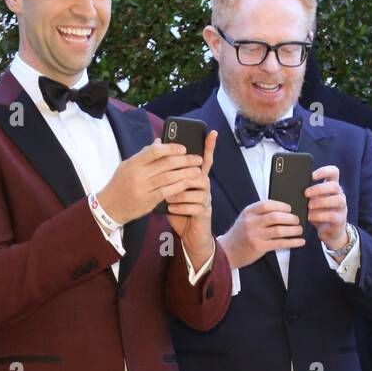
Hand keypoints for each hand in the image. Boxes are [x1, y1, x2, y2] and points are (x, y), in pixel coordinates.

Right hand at [95, 139, 205, 225]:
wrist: (109, 207)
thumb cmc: (120, 184)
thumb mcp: (127, 165)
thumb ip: (144, 154)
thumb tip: (159, 141)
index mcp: (134, 163)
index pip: (154, 151)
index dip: (171, 148)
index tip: (183, 148)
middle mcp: (139, 175)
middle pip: (166, 164)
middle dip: (184, 161)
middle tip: (197, 159)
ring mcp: (144, 189)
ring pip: (169, 178)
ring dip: (185, 174)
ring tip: (197, 171)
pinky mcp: (148, 202)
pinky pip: (167, 192)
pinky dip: (179, 187)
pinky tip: (188, 184)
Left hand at [165, 128, 217, 264]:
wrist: (190, 237)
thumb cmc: (180, 212)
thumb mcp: (171, 191)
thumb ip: (168, 175)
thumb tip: (159, 149)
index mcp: (197, 180)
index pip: (205, 160)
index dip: (209, 147)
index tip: (212, 133)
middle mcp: (204, 188)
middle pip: (199, 174)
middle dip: (184, 174)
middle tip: (169, 178)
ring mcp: (206, 201)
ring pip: (197, 189)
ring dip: (180, 192)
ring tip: (167, 197)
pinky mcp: (204, 214)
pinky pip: (195, 206)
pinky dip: (181, 207)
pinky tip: (171, 209)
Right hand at [219, 198, 305, 269]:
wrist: (227, 252)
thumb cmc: (240, 234)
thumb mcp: (246, 219)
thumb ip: (260, 213)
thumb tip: (283, 211)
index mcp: (248, 212)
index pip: (267, 205)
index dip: (281, 206)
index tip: (289, 209)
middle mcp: (251, 223)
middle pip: (275, 217)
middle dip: (290, 218)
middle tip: (297, 220)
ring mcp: (255, 235)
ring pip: (279, 230)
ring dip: (293, 230)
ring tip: (299, 230)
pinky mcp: (259, 247)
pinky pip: (280, 243)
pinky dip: (292, 242)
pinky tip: (299, 241)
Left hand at [305, 164, 347, 249]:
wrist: (328, 233)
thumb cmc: (319, 214)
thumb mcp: (313, 201)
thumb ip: (308, 194)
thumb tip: (293, 187)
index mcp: (332, 188)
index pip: (334, 172)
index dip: (324, 171)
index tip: (312, 176)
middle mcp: (340, 195)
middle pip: (334, 185)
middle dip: (318, 188)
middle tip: (306, 194)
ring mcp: (342, 207)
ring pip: (337, 200)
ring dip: (320, 202)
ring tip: (309, 206)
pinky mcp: (340, 220)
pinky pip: (332, 215)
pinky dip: (319, 216)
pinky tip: (310, 217)